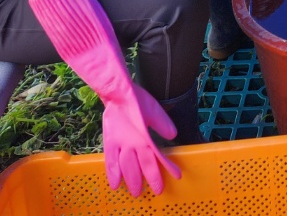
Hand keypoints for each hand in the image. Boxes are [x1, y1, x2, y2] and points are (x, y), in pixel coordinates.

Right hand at [102, 82, 180, 196]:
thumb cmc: (137, 101)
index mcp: (145, 137)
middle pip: (143, 166)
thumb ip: (163, 124)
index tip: (176, 176)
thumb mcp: (154, 110)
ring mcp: (120, 145)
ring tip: (136, 192)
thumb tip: (173, 135)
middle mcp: (133, 144)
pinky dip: (112, 174)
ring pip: (127, 168)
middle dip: (151, 179)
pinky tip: (114, 184)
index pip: (158, 156)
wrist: (118, 93)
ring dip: (132, 181)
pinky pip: (110, 162)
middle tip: (157, 191)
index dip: (167, 167)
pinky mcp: (109, 143)